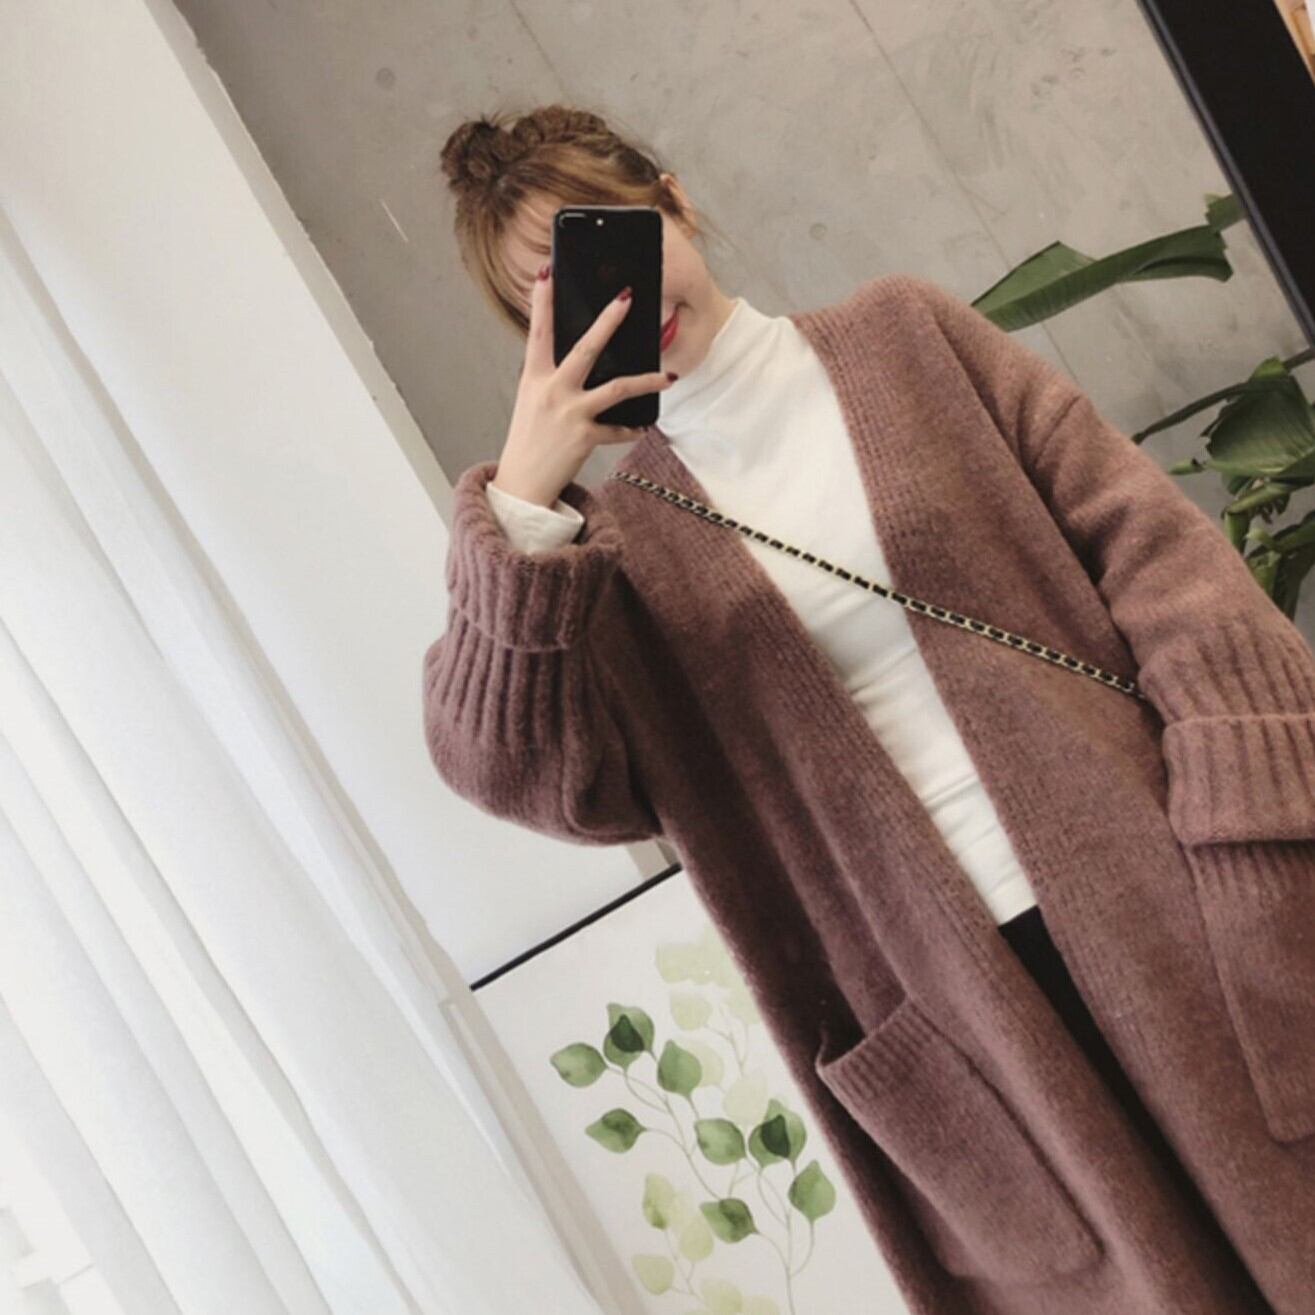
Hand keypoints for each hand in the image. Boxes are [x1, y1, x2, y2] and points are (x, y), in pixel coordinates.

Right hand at [492, 266, 675, 506]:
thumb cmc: (529, 439)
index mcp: (534, 377)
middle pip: (585, 348)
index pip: (538, 331)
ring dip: (646, 380)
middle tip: (627, 297)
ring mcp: (569, 413)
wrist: (522, 484)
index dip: (541, 301)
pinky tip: (642, 427)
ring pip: (616, 388)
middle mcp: (551, 391)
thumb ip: (551, 377)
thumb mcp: (532, 401)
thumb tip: (580, 358)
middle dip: (608, 321)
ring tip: (669, 376)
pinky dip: (631, 429)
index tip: (546, 272)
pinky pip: (617, 429)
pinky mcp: (584, 437)